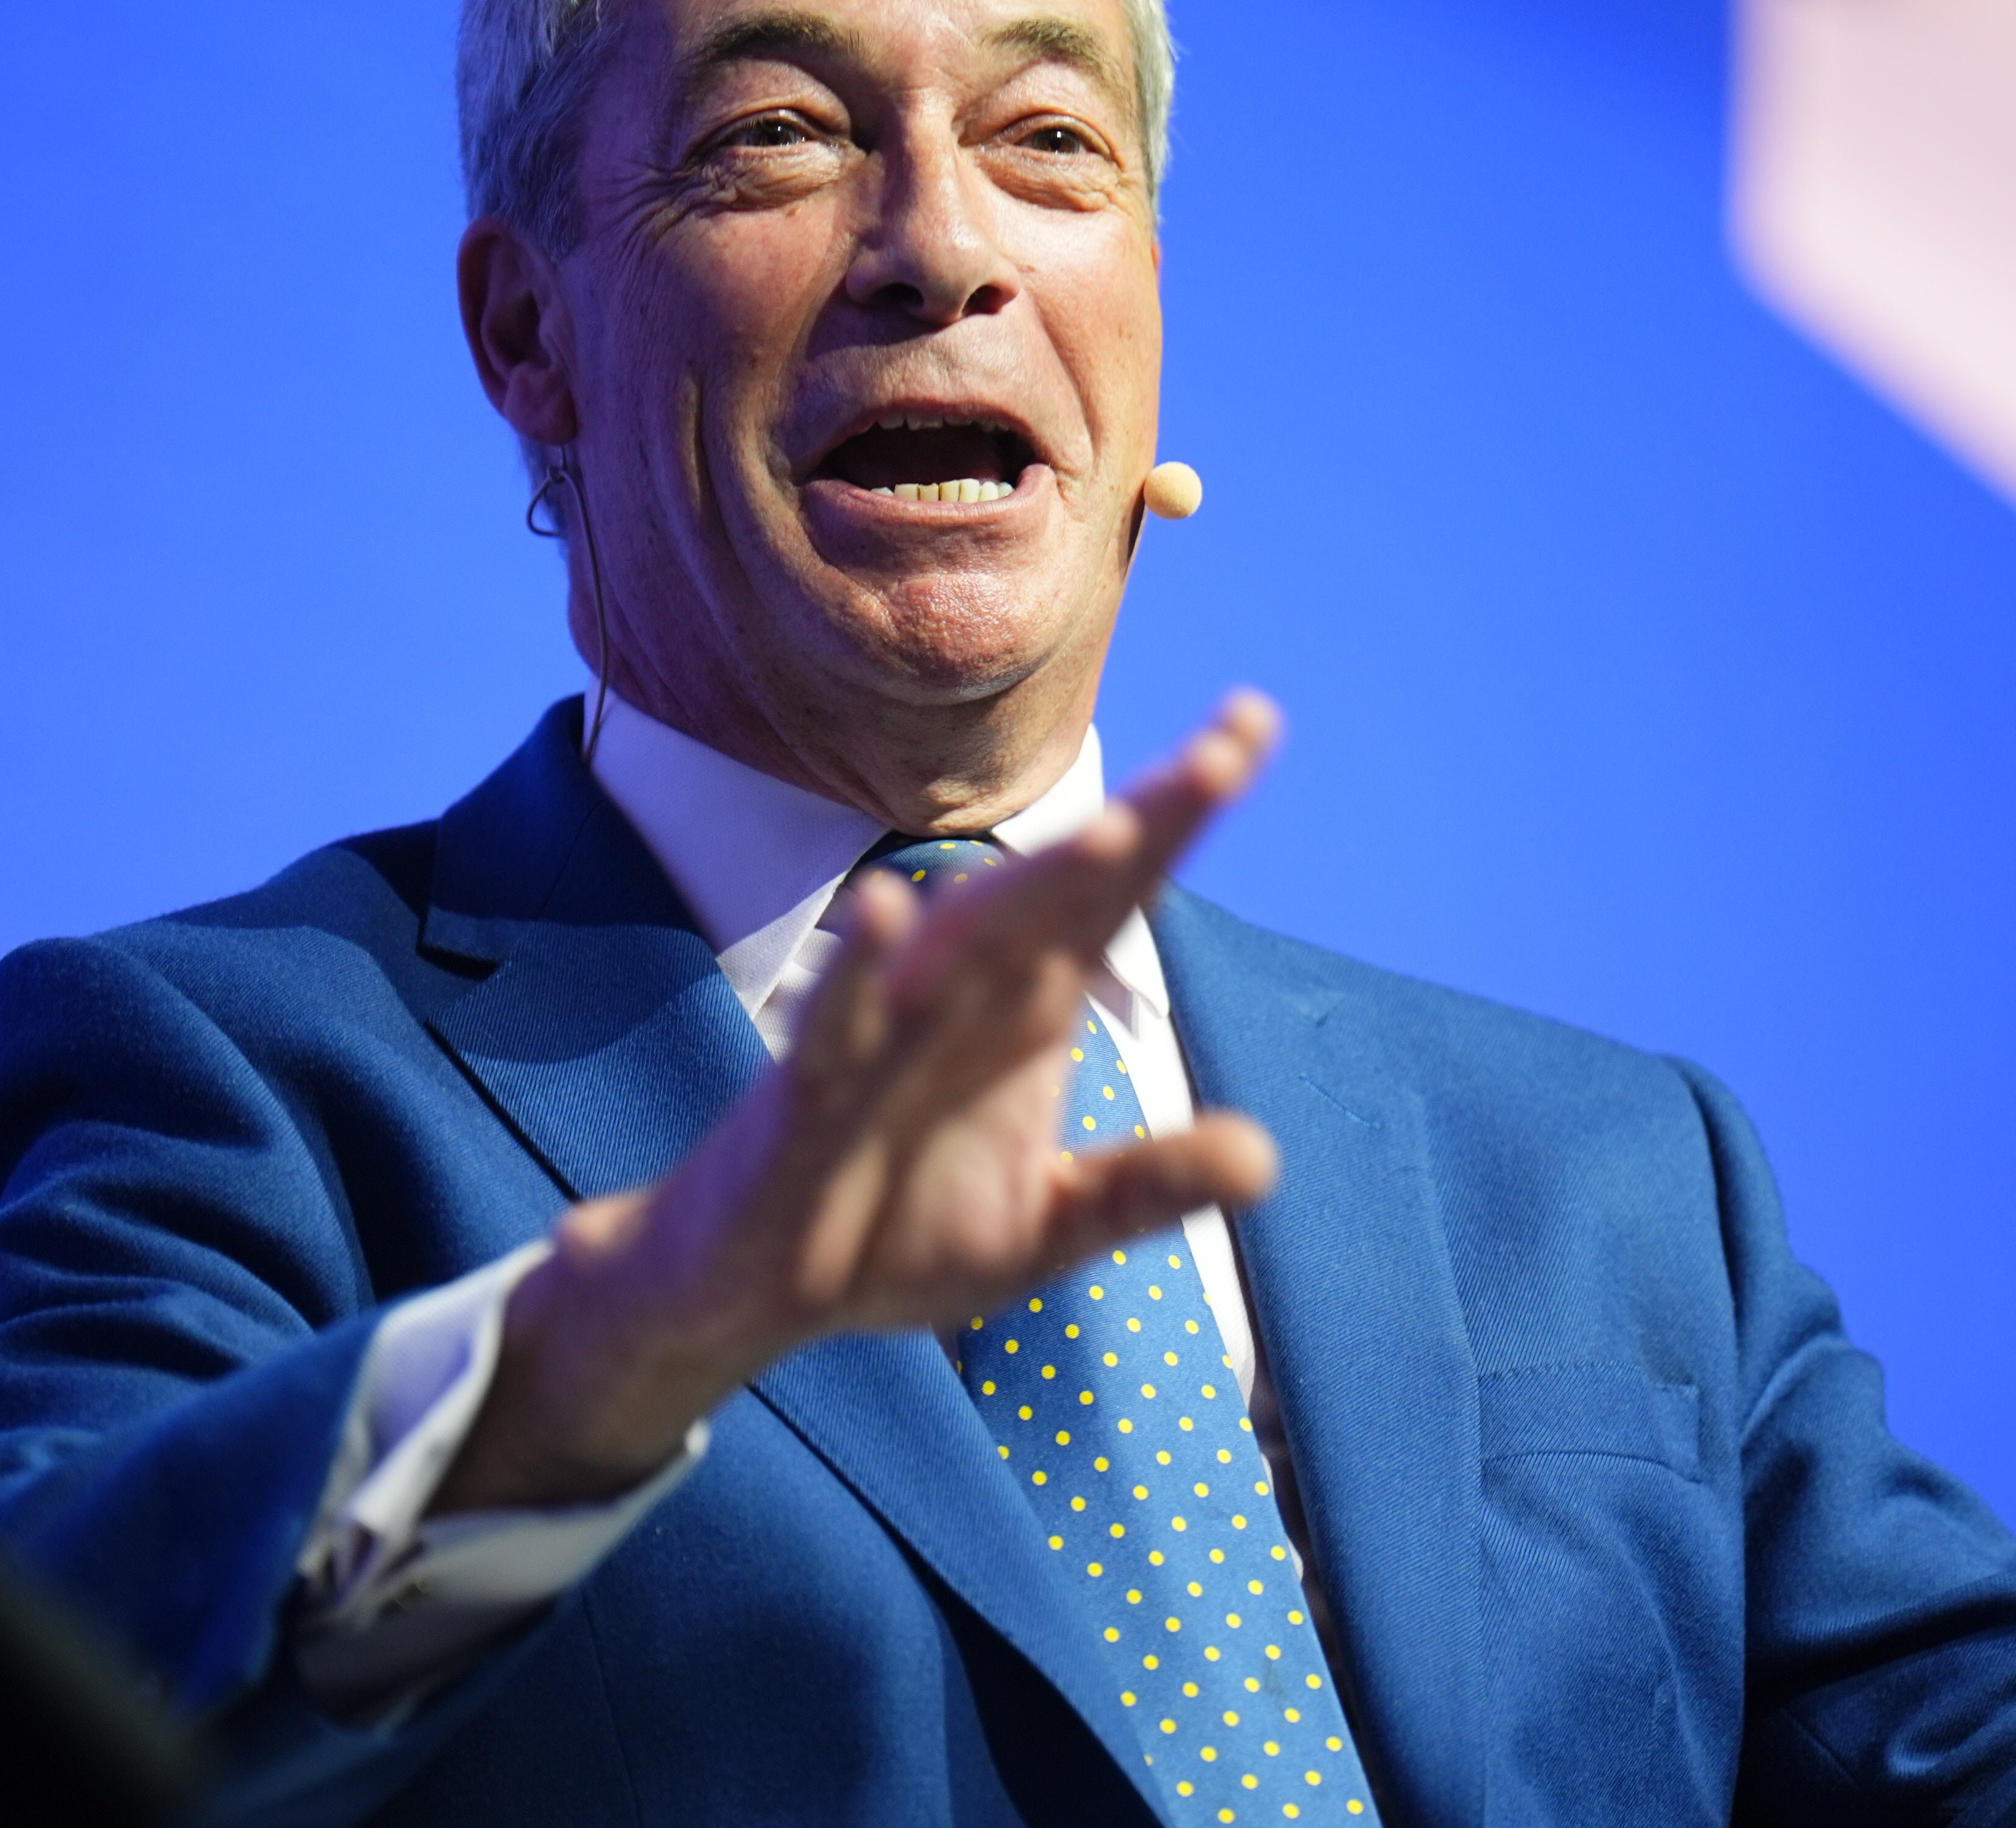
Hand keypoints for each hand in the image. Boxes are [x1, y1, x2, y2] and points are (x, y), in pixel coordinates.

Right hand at [437, 692, 1287, 1512]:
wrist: (750, 1292)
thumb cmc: (896, 1230)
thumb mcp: (1049, 1225)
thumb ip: (1147, 1187)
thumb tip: (1265, 1157)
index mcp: (1029, 1008)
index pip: (1119, 893)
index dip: (1179, 817)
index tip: (1253, 724)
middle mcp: (966, 996)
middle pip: (1064, 893)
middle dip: (1144, 826)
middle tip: (1230, 755)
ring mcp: (884, 1034)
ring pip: (965, 939)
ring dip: (1034, 882)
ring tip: (1116, 828)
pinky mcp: (806, 1094)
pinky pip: (835, 1021)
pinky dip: (860, 968)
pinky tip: (884, 908)